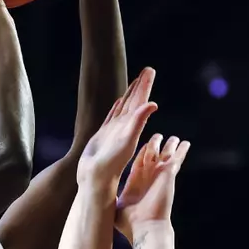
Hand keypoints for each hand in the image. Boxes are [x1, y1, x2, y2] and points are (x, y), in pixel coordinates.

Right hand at [78, 68, 155, 190]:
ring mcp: (115, 130)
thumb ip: (139, 121)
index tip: (150, 70)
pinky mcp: (105, 134)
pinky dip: (117, 107)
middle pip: (135, 101)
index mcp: (132, 124)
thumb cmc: (111, 163)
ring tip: (136, 81)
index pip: (140, 100)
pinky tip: (120, 101)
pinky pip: (113, 116)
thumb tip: (153, 104)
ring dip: (130, 94)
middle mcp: (125, 126)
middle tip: (148, 70)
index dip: (145, 85)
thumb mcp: (128, 140)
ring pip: (125, 107)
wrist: (96, 178)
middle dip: (141, 85)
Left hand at [115, 133, 190, 241]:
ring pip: (165, 156)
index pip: (139, 162)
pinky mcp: (168, 175)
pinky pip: (176, 160)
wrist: (146, 227)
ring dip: (169, 147)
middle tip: (157, 136)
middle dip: (155, 146)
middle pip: (153, 157)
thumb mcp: (117, 208)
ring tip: (173, 138)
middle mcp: (148, 177)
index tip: (141, 144)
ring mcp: (159, 175)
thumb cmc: (131, 223)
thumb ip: (112, 200)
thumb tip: (99, 204)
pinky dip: (181, 152)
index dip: (141, 153)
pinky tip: (186, 144)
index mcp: (136, 182)